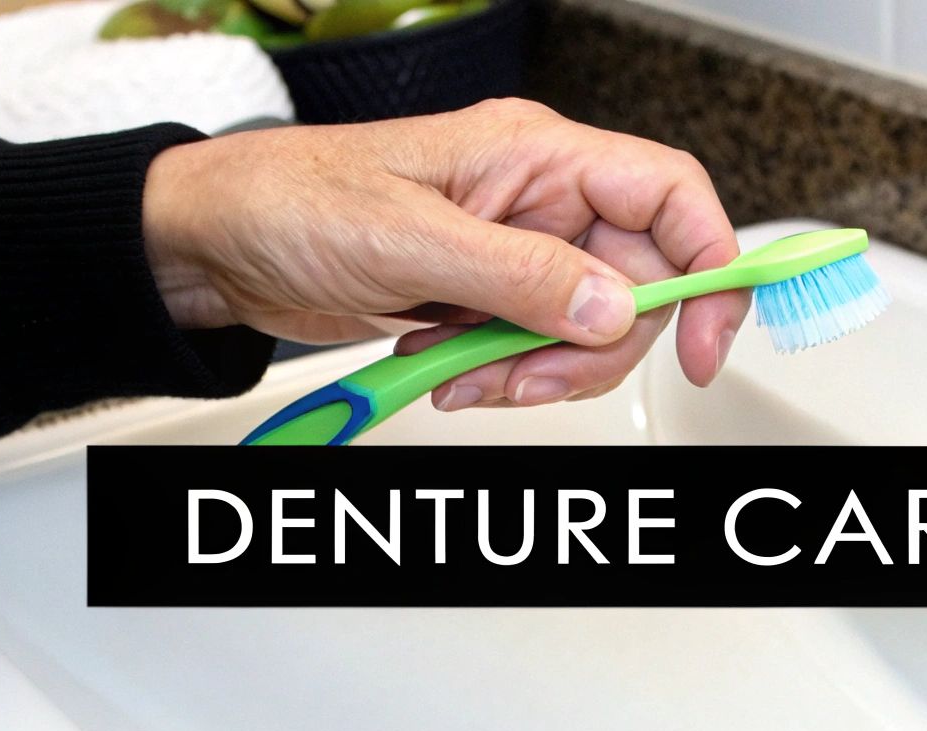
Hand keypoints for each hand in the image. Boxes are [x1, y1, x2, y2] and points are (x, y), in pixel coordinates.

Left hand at [142, 99, 749, 410]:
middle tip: (524, 375)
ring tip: (464, 374)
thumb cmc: (289, 201)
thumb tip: (612, 308)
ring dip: (538, 372)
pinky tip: (444, 370)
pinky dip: (502, 378)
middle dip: (592, 349)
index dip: (709, 266)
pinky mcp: (486, 298)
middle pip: (639, 285)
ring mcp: (516, 253)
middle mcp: (541, 201)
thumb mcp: (407, 240)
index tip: (709, 341)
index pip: (671, 197)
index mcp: (538, 156)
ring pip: (588, 331)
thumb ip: (518, 277)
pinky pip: (535, 352)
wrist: (217, 246)